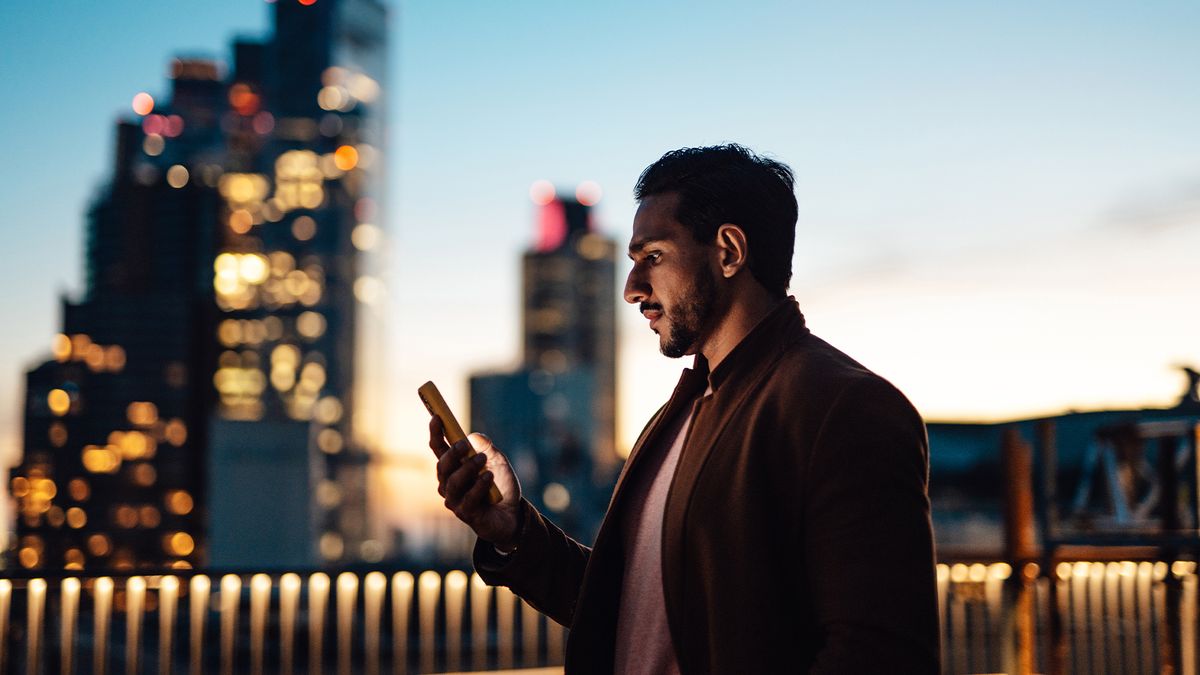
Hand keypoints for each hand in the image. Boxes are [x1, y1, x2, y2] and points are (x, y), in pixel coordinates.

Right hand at [429, 416, 523, 549]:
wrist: (513, 513)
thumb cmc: (500, 485)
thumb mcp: (498, 461)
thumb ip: (486, 448)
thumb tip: (473, 437)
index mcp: (454, 467)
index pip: (439, 449)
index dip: (436, 433)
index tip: (437, 417)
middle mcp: (449, 483)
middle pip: (442, 466)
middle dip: (452, 453)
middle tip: (465, 444)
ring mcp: (455, 500)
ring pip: (452, 482)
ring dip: (467, 469)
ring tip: (483, 461)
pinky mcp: (465, 514)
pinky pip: (468, 498)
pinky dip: (479, 486)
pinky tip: (489, 478)